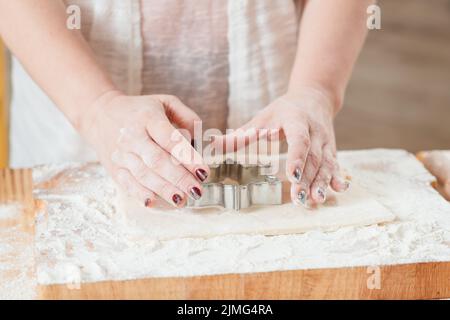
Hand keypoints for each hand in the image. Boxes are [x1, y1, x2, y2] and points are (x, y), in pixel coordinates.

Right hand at [80, 91, 209, 207]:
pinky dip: (139, 194)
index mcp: (148, 118)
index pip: (170, 140)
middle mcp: (133, 136)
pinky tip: (153, 202)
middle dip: (179, 178)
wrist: (100, 114)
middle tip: (197, 190)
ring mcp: (122, 154)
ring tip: (182, 200)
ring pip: (144, 174)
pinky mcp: (115, 168)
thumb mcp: (165, 102)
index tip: (203, 172)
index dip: (188, 157)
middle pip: (158, 160)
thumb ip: (187, 117)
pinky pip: (127, 183)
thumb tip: (199, 141)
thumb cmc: (141, 110)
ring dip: (164, 190)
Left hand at [217, 87, 348, 205]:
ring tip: (315, 200)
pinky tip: (339, 190)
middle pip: (313, 158)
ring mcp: (326, 142)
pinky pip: (335, 164)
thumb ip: (241, 134)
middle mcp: (315, 132)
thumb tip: (213, 143)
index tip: (292, 175)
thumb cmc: (285, 109)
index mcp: (297, 121)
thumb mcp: (263, 117)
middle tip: (299, 198)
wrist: (315, 97)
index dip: (297, 157)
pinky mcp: (332, 149)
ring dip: (321, 183)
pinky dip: (337, 177)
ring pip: (326, 164)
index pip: (299, 140)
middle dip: (307, 179)